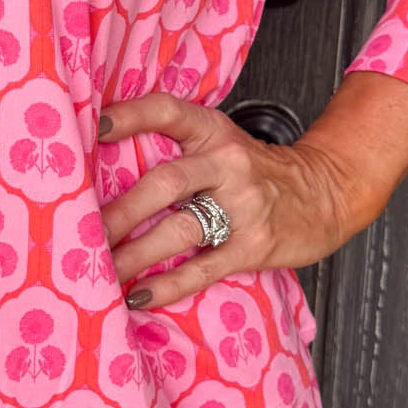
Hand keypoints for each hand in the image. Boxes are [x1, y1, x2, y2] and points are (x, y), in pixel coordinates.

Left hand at [97, 93, 361, 308]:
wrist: (326, 193)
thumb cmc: (255, 170)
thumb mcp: (221, 143)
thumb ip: (175, 146)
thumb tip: (99, 167)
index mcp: (213, 132)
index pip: (168, 112)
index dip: (132, 116)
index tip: (94, 127)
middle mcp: (228, 163)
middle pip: (165, 182)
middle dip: (119, 211)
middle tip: (80, 233)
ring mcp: (244, 206)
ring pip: (180, 229)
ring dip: (134, 255)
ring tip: (100, 271)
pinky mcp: (254, 246)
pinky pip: (204, 268)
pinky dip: (168, 285)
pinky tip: (139, 295)